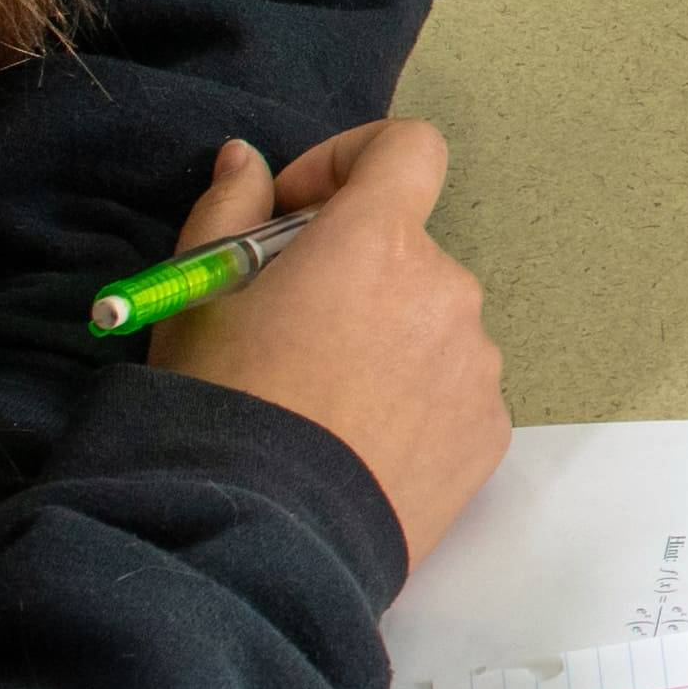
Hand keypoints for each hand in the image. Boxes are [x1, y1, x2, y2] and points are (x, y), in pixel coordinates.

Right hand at [152, 122, 508, 566]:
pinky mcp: (489, 430)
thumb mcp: (197, 301)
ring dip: (384, 339)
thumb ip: (227, 213)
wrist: (266, 541)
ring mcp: (477, 363)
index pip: (408, 147)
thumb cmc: (224, 410)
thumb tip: (246, 161)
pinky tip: (355, 443)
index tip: (298, 211)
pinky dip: (412, 400)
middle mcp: (446, 289)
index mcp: (377, 241)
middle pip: (406, 250)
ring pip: (431, 323)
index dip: (351, 162)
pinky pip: (452, 389)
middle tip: (286, 332)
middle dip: (351, 273)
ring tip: (318, 404)